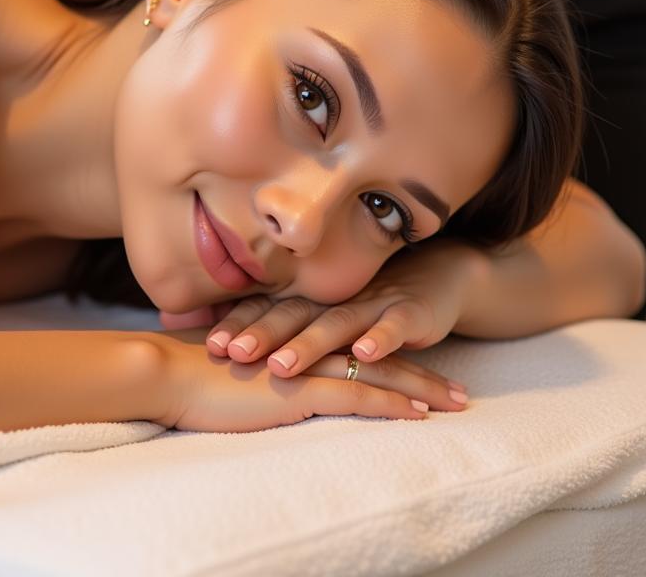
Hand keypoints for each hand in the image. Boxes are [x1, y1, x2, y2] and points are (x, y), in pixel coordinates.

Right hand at [153, 328, 445, 431]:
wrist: (170, 372)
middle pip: (379, 355)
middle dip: (423, 374)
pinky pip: (358, 394)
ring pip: (379, 372)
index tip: (421, 367)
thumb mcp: (236, 366)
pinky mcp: (302, 387)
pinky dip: (391, 403)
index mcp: (298, 338)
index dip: (390, 355)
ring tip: (458, 402)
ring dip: (422, 388)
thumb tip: (265, 375)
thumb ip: (258, 364)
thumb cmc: (192, 372)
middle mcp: (310, 345)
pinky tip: (419, 414)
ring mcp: (309, 364)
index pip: (355, 345)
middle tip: (459, 390)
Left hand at [201, 242, 482, 398]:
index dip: (240, 325)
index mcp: (312, 299)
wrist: (436, 279)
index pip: (268, 310)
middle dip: (261, 334)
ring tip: (281, 366)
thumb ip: (285, 329)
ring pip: (336, 323)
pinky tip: (363, 354)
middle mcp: (336, 299)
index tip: (209, 344)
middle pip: (293, 315)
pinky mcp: (409, 314)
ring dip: (309, 344)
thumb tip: (226, 341)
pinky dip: (379, 339)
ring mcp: (372, 304)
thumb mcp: (325, 316)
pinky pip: (393, 328)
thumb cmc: (369, 305)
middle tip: (231, 354)